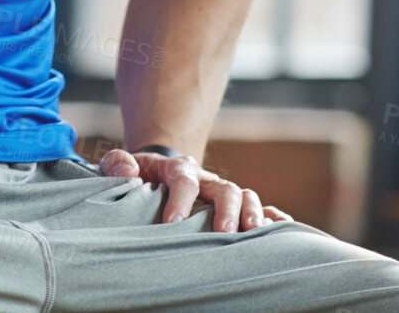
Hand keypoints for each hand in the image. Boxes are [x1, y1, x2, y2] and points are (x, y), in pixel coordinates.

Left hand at [99, 147, 294, 232]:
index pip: (183, 180)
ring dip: (252, 213)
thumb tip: (127, 171)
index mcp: (177, 168)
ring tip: (254, 233)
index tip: (172, 224)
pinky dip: (274, 216)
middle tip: (223, 233)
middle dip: (226, 210)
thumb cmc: (137, 175)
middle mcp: (205, 179)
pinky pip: (261, 207)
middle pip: (223, 188)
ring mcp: (222, 192)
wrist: (157, 172)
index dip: (179, 200)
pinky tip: (282, 229)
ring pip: (244, 196)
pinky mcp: (234, 206)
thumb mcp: (120, 165)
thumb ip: (117, 164)